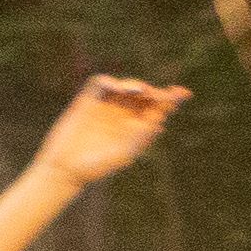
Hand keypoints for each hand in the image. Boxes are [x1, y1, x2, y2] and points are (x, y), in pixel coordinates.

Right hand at [34, 76, 190, 187]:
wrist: (66, 168)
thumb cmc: (97, 166)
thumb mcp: (124, 153)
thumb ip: (140, 137)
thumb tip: (160, 122)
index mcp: (136, 125)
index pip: (158, 107)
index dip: (172, 98)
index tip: (184, 93)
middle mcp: (123, 112)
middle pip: (144, 94)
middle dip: (153, 92)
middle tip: (155, 95)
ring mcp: (105, 105)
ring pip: (125, 86)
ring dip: (134, 85)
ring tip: (140, 91)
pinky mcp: (87, 100)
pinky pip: (99, 83)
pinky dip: (109, 82)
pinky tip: (117, 87)